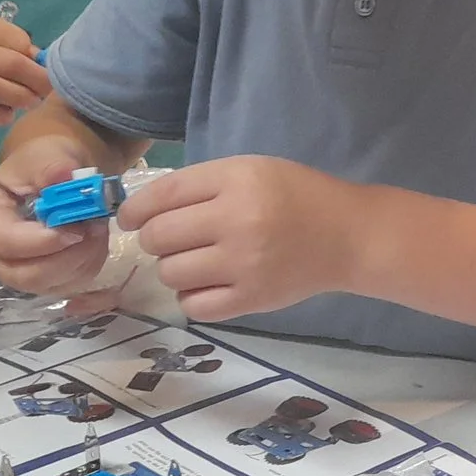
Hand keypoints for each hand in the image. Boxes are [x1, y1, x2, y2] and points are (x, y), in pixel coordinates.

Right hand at [0, 131, 111, 292]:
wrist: (51, 177)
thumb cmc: (40, 165)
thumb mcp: (45, 154)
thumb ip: (52, 166)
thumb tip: (65, 175)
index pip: (6, 243)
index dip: (44, 241)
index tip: (77, 227)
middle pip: (28, 275)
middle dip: (69, 256)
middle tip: (95, 227)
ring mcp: (14, 272)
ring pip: (51, 284)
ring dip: (83, 259)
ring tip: (97, 227)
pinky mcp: (39, 281)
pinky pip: (67, 286)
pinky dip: (88, 265)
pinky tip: (94, 240)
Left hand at [116, 157, 368, 322]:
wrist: (346, 236)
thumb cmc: (295, 195)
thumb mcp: (250, 170)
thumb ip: (200, 184)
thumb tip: (141, 210)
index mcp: (237, 181)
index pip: (163, 195)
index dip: (135, 208)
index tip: (129, 217)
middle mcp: (237, 222)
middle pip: (159, 237)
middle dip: (154, 238)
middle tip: (168, 239)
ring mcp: (243, 265)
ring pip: (171, 273)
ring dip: (173, 267)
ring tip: (195, 259)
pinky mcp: (250, 300)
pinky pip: (193, 305)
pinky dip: (191, 296)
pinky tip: (207, 283)